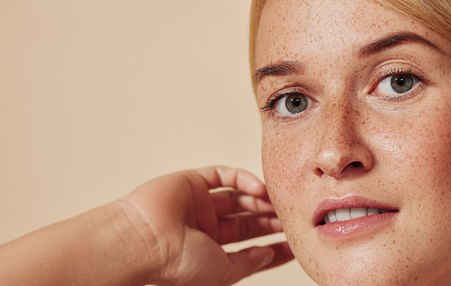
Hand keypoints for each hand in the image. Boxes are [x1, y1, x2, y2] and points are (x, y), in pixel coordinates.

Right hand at [118, 166, 292, 284]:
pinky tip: (260, 189)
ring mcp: (199, 204)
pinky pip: (225, 177)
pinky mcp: (193, 182)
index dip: (273, 246)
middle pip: (249, 221)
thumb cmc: (177, 264)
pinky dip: (244, 180)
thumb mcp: (223, 272)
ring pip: (240, 198)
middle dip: (272, 220)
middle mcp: (205, 227)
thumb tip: (268, 253)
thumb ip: (248, 262)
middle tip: (294, 218)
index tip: (296, 244)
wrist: (144, 242)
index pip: (249, 247)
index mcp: (209, 251)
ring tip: (281, 204)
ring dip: (262, 199)